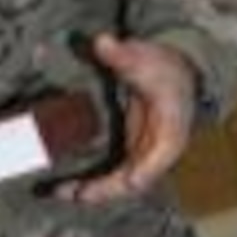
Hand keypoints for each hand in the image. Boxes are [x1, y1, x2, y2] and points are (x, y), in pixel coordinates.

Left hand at [57, 33, 198, 205]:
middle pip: (134, 181)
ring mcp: (144, 157)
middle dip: (106, 191)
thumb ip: (122, 55)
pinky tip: (67, 187)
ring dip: (94, 192)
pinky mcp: (131, 156)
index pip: (159, 159)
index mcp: (170, 132)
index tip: (127, 181)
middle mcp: (159, 153)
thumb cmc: (164, 69)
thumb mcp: (145, 59)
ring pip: (121, 185)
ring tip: (61, 193)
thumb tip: (103, 42)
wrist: (175, 74)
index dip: (143, 172)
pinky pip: (112, 176)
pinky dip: (92, 184)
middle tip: (76, 194)